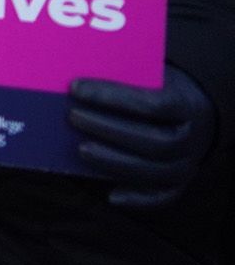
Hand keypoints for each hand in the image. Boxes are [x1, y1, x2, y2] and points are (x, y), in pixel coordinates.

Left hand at [69, 66, 216, 206]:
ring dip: (114, 162)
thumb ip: (122, 72)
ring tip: (79, 149)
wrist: (193, 115)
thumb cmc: (159, 90)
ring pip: (154, 171)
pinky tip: (111, 196)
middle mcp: (191, 138)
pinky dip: (137, 199)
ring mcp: (187, 164)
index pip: (153, 103)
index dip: (112, 96)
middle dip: (109, 130)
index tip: (75, 87)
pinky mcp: (178, 184)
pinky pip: (161, 198)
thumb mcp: (149, 74)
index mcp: (186, 105)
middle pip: (154, 142)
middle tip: (72, 116)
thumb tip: (76, 65)